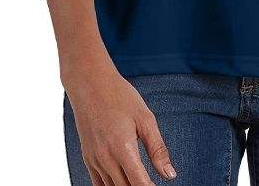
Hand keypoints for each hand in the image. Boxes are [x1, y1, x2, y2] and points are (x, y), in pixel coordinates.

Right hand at [64, 66, 174, 185]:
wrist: (90, 83)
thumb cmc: (120, 96)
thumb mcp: (145, 118)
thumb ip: (158, 149)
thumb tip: (170, 174)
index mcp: (123, 148)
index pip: (140, 184)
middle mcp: (106, 159)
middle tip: (152, 183)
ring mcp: (94, 160)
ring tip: (140, 182)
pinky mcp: (88, 158)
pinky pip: (98, 185)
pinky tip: (122, 184)